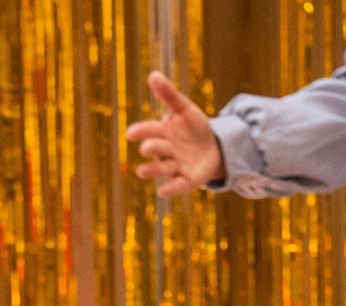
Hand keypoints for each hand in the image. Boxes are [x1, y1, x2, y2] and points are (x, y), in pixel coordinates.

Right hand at [125, 70, 222, 197]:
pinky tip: (163, 192)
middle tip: (147, 147)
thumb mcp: (185, 109)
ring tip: (141, 171)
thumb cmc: (194, 127)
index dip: (141, 132)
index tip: (131, 133)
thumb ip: (169, 95)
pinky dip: (170, 188)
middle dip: (152, 148)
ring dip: (153, 170)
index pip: (149, 131)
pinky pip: (176, 185)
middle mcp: (165, 151)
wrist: (214, 147)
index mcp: (162, 133)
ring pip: (162, 169)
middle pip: (156, 150)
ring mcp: (175, 166)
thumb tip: (153, 75)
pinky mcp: (186, 180)